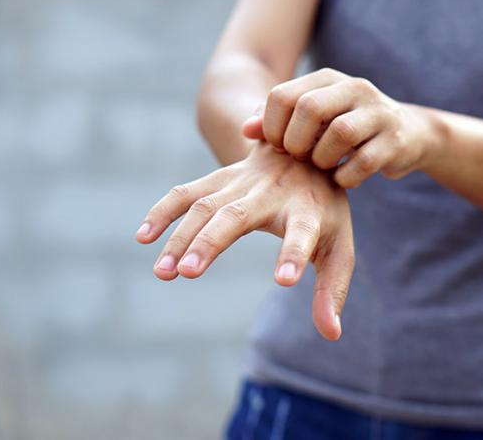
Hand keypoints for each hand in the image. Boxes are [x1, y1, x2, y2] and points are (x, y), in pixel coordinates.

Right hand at [135, 142, 354, 340]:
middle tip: (189, 273)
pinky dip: (163, 211)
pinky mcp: (220, 178)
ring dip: (181, 236)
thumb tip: (331, 335)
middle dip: (212, 242)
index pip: (303, 234)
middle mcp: (272, 193)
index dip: (294, 254)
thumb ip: (332, 289)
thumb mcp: (339, 246)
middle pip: (238, 215)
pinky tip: (143, 237)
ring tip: (164, 271)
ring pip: (205, 206)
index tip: (283, 281)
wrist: (306, 149)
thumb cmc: (324, 210)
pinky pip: (186, 193)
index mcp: (308, 211)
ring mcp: (242, 183)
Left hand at [242, 68, 437, 187]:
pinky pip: (363, 162)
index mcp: (327, 79)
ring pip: (340, 133)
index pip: (283, 96)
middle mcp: (354, 88)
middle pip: (310, 108)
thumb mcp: (313, 120)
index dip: (272, 127)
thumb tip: (246, 130)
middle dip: (296, 142)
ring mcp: (378, 113)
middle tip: (299, 158)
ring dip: (322, 159)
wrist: (408, 134)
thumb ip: (278, 122)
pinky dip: (346, 178)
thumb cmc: (348, 129)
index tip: (277, 147)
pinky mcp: (395, 141)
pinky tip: (342, 179)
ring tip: (322, 166)